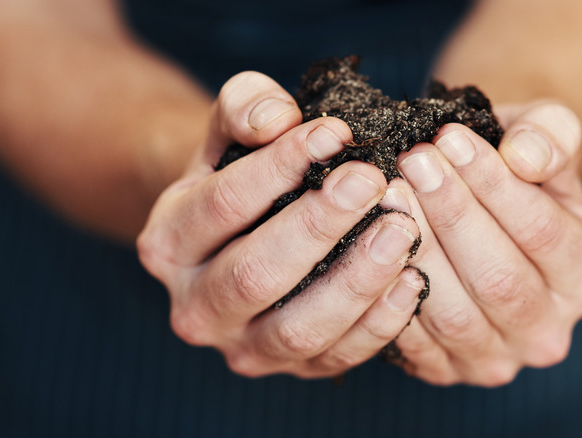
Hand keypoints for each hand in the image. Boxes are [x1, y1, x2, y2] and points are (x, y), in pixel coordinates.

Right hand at [137, 72, 424, 377]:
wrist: (244, 233)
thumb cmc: (242, 174)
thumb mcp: (229, 132)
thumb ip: (244, 108)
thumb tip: (276, 119)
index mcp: (168, 244)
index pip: (223, 204)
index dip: (279, 166)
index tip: (335, 133)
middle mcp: (195, 308)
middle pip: (255, 275)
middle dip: (318, 226)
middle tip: (372, 182)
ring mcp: (243, 347)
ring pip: (297, 329)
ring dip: (355, 281)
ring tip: (401, 231)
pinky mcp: (292, 369)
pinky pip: (338, 355)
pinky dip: (380, 323)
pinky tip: (413, 278)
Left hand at [381, 102, 581, 385]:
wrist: (485, 218)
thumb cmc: (517, 172)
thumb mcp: (546, 140)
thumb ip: (550, 136)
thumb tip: (525, 155)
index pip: (543, 232)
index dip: (492, 184)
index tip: (449, 139)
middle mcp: (550, 331)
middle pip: (498, 279)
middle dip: (450, 214)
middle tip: (411, 162)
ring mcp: (498, 359)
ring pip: (455, 314)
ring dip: (417, 250)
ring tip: (388, 193)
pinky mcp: (447, 371)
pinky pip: (414, 343)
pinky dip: (390, 295)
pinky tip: (371, 244)